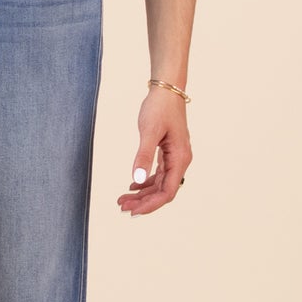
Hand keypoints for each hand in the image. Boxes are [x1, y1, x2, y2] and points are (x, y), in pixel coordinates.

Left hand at [117, 86, 191, 214]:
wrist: (166, 90)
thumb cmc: (160, 107)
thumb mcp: (149, 131)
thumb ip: (143, 156)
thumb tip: (136, 179)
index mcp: (179, 159)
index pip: (167, 192)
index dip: (151, 205)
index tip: (133, 211)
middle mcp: (180, 161)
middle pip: (162, 191)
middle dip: (143, 201)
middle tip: (122, 206)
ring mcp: (175, 157)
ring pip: (159, 184)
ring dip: (142, 193)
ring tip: (123, 199)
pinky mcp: (168, 152)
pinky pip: (158, 174)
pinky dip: (145, 182)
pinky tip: (132, 186)